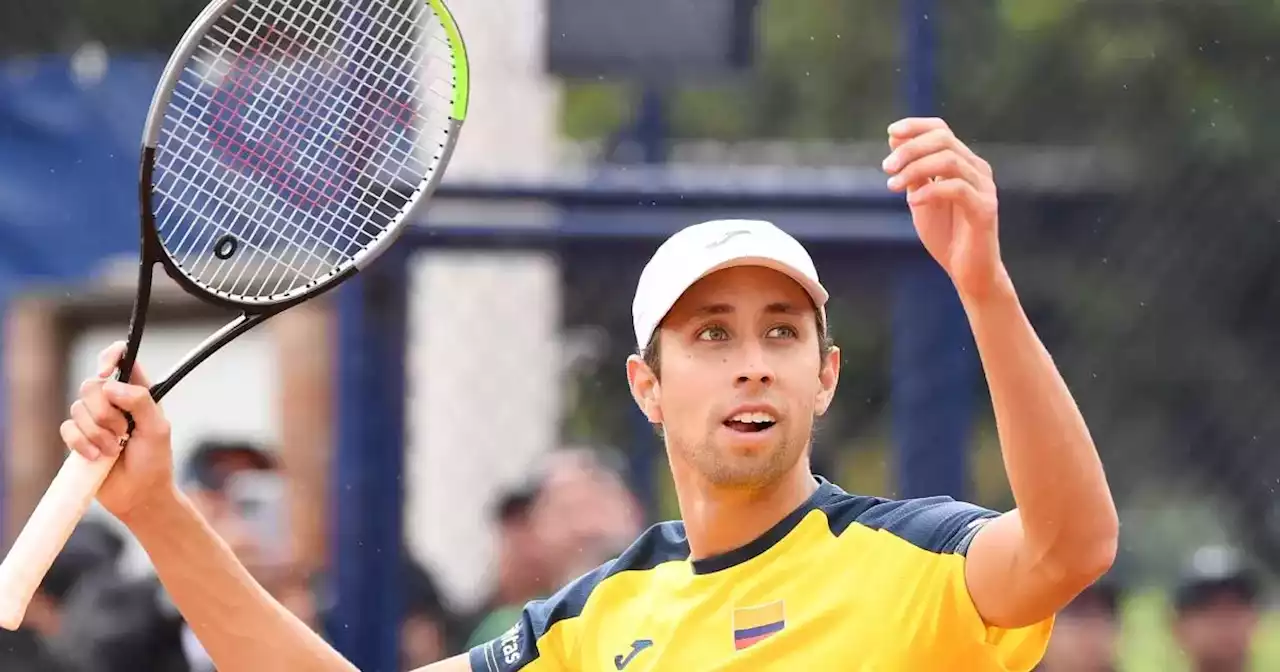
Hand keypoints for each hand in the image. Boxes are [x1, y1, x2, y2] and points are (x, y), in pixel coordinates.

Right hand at [61, 341, 176, 522]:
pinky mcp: (78, 439)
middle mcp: (113, 402)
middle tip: (123, 432)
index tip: (107, 372)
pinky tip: (98, 458)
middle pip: (91, 384)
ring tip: (115, 450)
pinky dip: (82, 444)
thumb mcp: (158, 429)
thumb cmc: (154, 462)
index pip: (122, 359)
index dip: (111, 357)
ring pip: (77, 408)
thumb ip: (140, 401)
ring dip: (97, 433)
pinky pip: (67, 429)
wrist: (140, 496)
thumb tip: (111, 385)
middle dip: (105, 412)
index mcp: (137, 393)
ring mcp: (94, 420)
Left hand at [882, 117, 1009, 299]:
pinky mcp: (985, 209)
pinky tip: (913, 202)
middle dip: (910, 149)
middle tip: (886, 168)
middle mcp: (977, 169)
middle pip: (944, 140)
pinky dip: (931, 191)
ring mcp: (984, 188)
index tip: (890, 132)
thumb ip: (913, 172)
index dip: (916, 126)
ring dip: (916, 169)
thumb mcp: (921, 198)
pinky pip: (957, 189)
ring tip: (893, 186)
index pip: (941, 130)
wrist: (968, 271)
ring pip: (949, 160)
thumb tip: (895, 140)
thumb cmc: (946, 235)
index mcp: (963, 163)